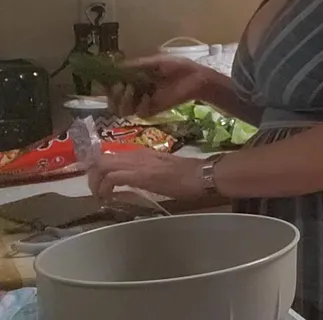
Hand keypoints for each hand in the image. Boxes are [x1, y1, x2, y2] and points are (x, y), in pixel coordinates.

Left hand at [87, 150, 205, 199]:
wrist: (201, 175)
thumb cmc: (189, 175)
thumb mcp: (162, 168)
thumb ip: (147, 170)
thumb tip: (136, 178)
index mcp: (142, 152)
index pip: (111, 155)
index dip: (99, 168)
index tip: (98, 181)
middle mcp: (136, 154)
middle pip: (101, 159)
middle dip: (92, 176)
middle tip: (97, 191)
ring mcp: (137, 163)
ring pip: (102, 166)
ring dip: (95, 183)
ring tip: (100, 196)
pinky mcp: (139, 175)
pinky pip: (112, 178)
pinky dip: (105, 189)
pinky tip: (108, 198)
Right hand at [108, 55, 212, 118]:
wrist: (195, 77)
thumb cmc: (177, 67)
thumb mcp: (154, 62)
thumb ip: (134, 65)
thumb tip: (114, 66)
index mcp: (133, 80)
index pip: (110, 86)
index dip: (104, 86)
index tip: (104, 81)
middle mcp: (134, 93)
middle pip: (111, 101)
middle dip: (111, 94)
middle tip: (118, 85)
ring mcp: (142, 103)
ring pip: (120, 110)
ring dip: (121, 100)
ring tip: (130, 89)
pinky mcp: (152, 111)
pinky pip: (137, 113)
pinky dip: (140, 105)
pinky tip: (148, 97)